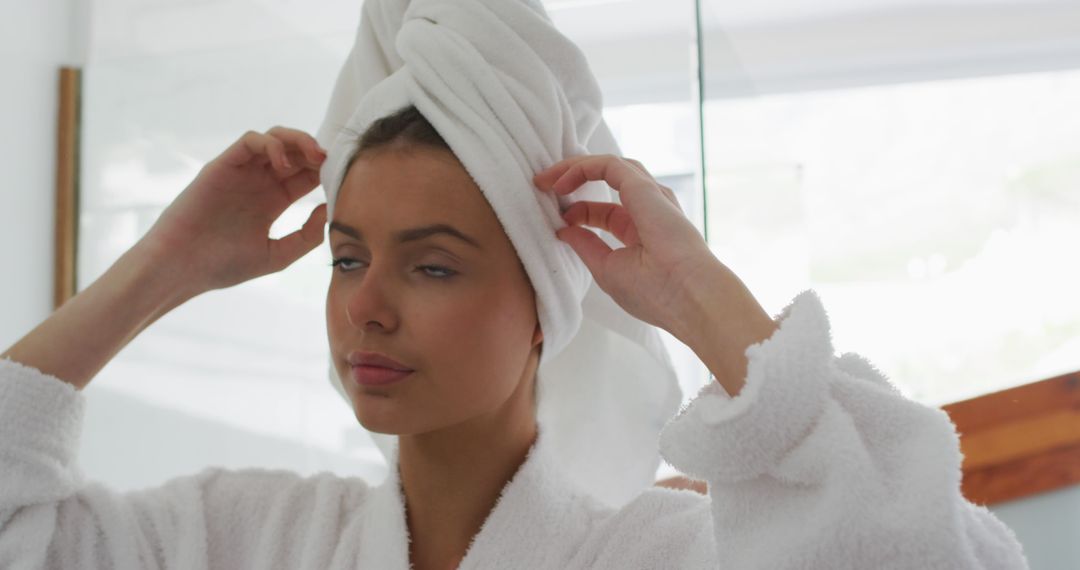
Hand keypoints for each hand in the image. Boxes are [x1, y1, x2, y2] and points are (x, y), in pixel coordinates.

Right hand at [140, 127, 328, 297]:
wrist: (182, 268)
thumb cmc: (224, 265)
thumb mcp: (278, 255)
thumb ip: (307, 235)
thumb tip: (330, 210)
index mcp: (273, 200)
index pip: (306, 175)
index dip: (326, 171)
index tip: (345, 177)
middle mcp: (258, 181)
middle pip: (295, 151)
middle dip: (317, 152)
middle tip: (333, 161)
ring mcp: (240, 171)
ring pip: (275, 138)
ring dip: (299, 141)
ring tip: (315, 156)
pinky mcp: (222, 165)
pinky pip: (250, 141)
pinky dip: (272, 145)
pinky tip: (284, 164)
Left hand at [532, 154, 714, 335]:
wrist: (688, 296)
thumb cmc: (656, 293)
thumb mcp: (608, 269)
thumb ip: (586, 246)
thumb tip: (563, 230)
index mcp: (642, 232)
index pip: (606, 212)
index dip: (579, 212)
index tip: (558, 222)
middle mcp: (648, 209)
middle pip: (608, 181)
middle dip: (573, 179)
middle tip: (541, 185)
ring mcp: (649, 196)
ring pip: (609, 166)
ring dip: (575, 167)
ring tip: (547, 177)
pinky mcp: (643, 188)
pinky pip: (608, 165)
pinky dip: (582, 167)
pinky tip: (562, 180)